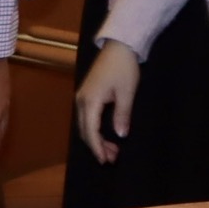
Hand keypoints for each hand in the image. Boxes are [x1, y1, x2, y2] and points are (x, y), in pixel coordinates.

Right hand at [75, 41, 142, 163]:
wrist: (119, 46)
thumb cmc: (124, 67)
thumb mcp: (127, 92)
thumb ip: (122, 114)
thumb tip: (121, 135)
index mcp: (90, 101)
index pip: (91, 131)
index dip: (98, 148)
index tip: (105, 161)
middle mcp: (81, 101)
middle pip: (85, 131)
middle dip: (97, 146)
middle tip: (112, 158)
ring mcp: (82, 97)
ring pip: (85, 125)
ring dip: (97, 139)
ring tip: (112, 150)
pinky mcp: (86, 94)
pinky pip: (87, 118)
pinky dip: (95, 129)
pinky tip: (105, 135)